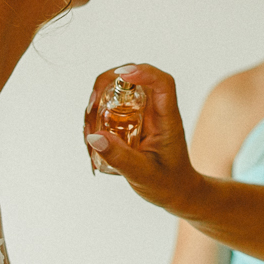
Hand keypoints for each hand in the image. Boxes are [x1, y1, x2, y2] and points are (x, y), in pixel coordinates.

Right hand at [83, 65, 203, 212]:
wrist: (175, 191)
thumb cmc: (167, 184)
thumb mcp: (143, 175)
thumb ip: (120, 158)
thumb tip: (94, 137)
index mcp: (166, 119)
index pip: (163, 83)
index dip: (144, 72)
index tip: (123, 75)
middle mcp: (154, 111)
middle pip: (131, 79)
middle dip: (105, 86)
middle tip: (91, 108)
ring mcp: (141, 114)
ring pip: (116, 92)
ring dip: (96, 106)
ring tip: (88, 134)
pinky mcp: (130, 121)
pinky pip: (110, 108)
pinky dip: (96, 118)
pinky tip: (92, 138)